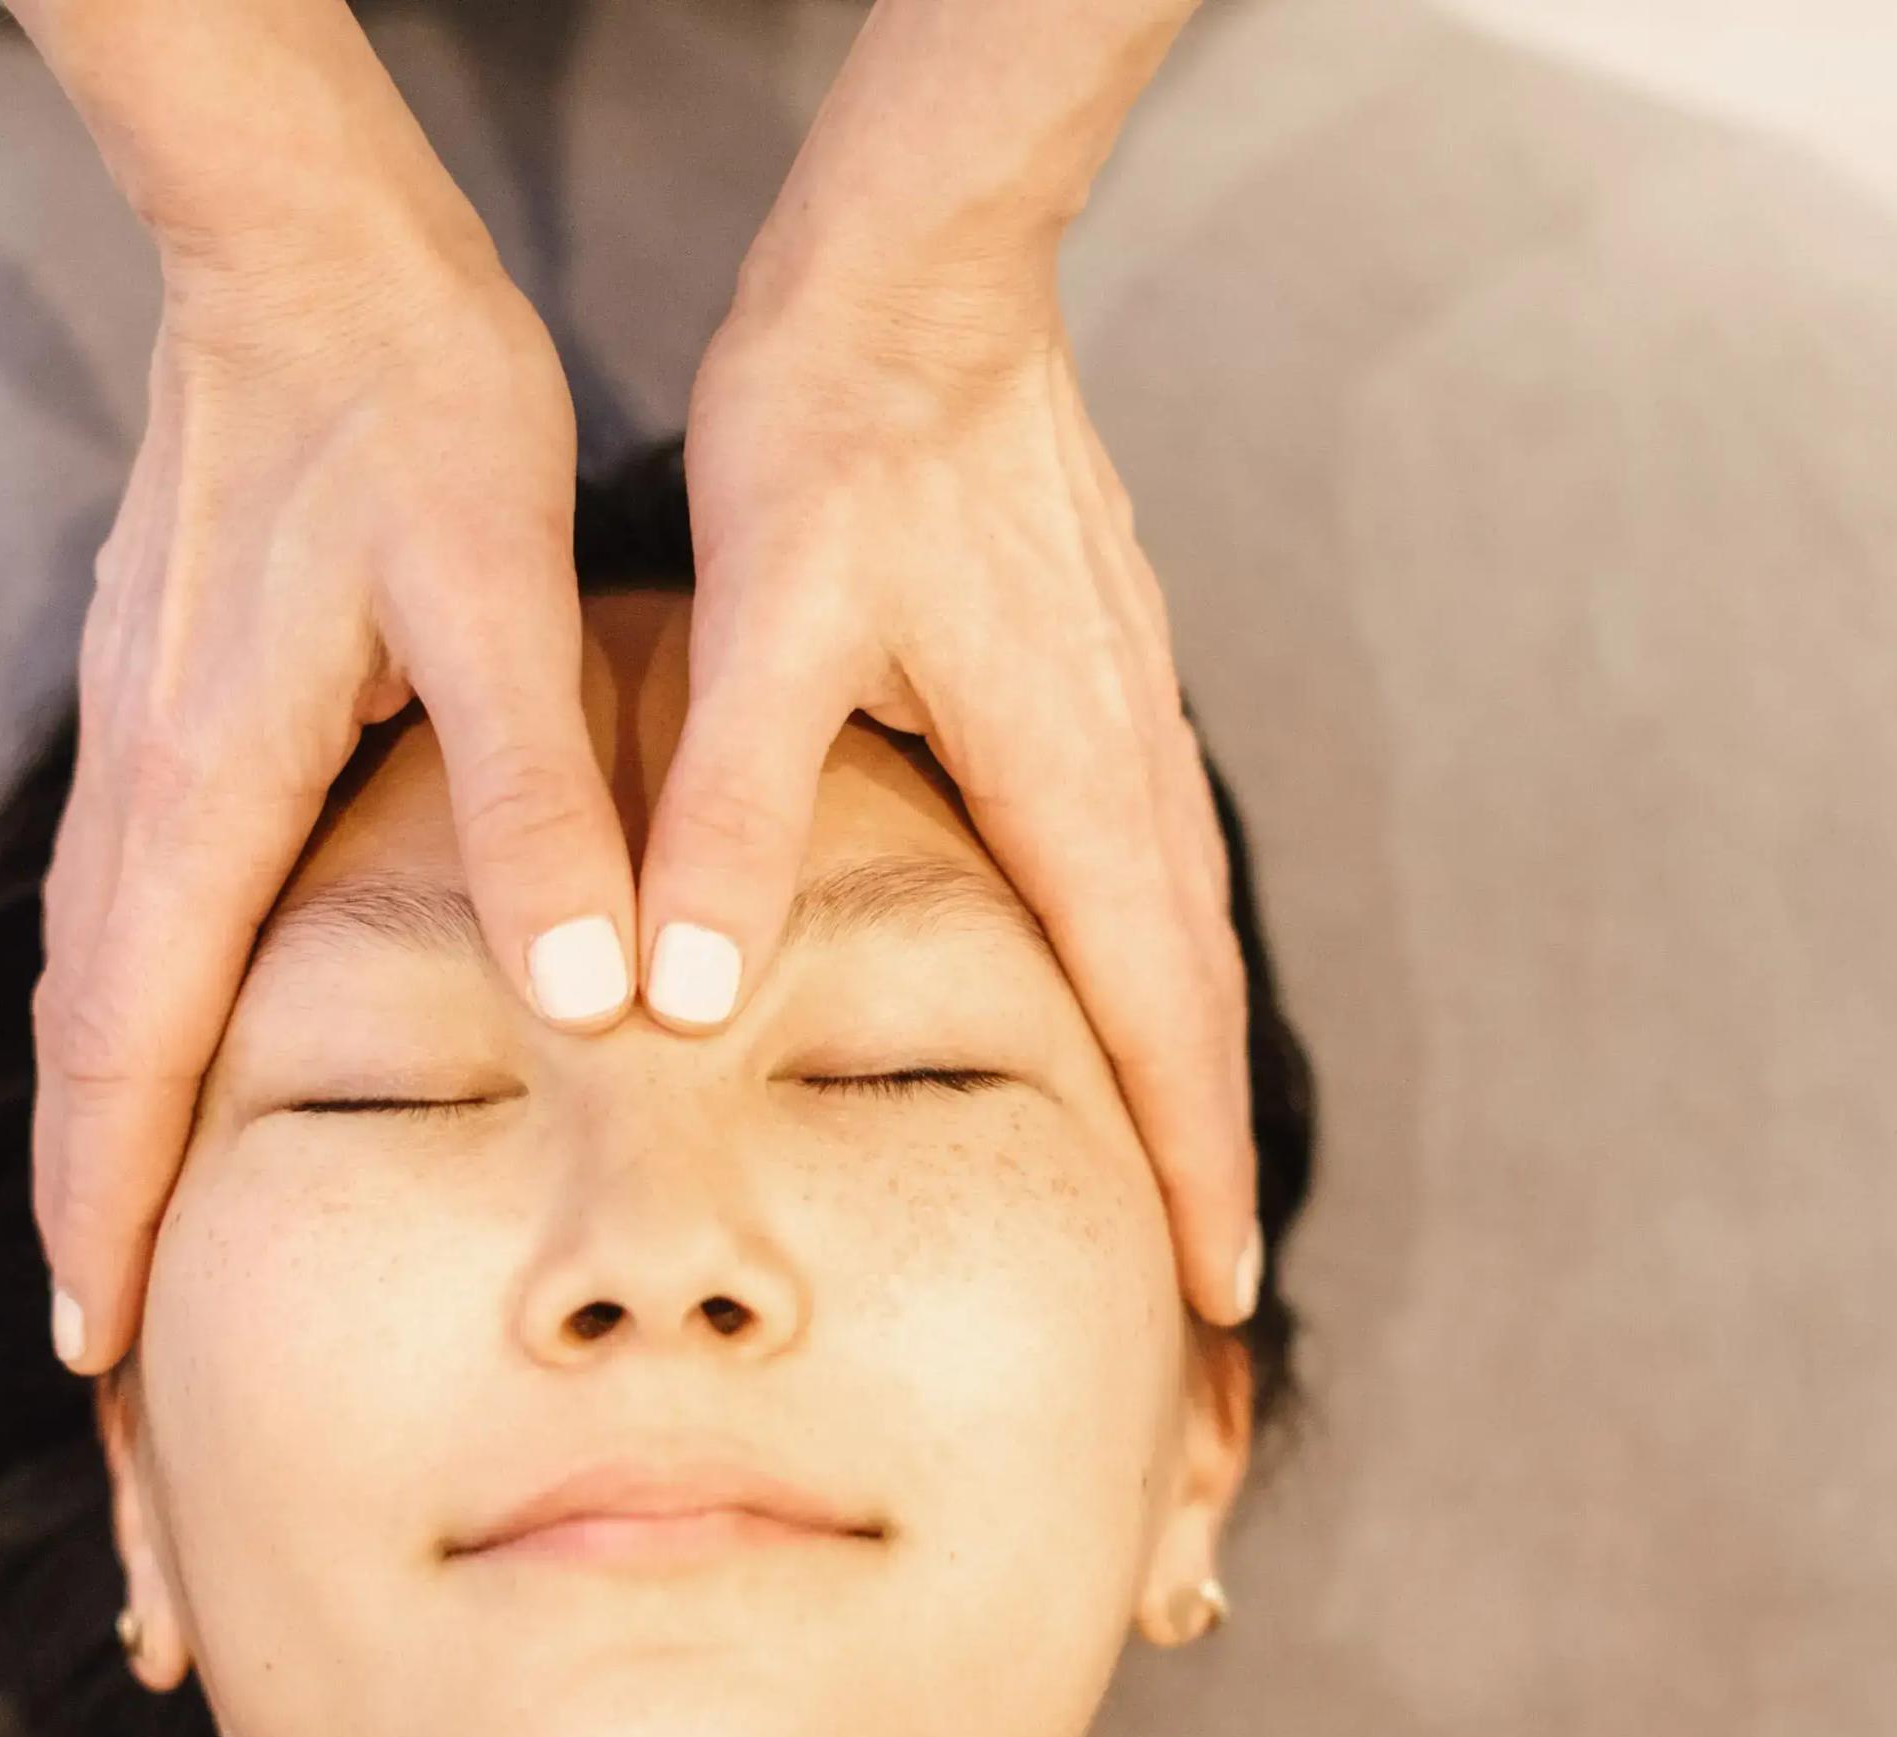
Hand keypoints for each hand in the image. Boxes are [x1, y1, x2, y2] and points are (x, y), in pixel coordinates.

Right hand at [32, 226, 628, 1374]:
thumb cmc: (409, 406)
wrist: (303, 248)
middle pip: (85, 1055)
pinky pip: (122, 922)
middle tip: (100, 1378)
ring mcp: (135, 748)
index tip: (99, 1357)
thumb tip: (586, 997)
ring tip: (125, 1272)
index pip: (135, 1053)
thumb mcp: (502, 594)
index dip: (113, 1212)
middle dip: (88, 1222)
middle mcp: (140, 786)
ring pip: (91, 992)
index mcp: (206, 789)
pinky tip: (175, 1069)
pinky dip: (125, 1034)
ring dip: (98, 1137)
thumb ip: (534, 799)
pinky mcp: (163, 711)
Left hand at [645, 239, 1261, 1326]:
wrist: (919, 272)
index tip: (1207, 1301)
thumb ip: (734, 813)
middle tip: (1207, 1304)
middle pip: (1193, 1003)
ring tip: (1173, 1182)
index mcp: (1068, 781)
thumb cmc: (838, 435)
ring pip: (1178, 935)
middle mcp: (1126, 764)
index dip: (1187, 1170)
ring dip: (1184, 1067)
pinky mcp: (1094, 678)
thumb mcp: (765, 626)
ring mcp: (1126, 718)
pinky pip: (1147, 866)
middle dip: (1203, 1156)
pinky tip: (1105, 990)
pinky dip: (1152, 966)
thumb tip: (689, 997)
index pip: (1156, 1021)